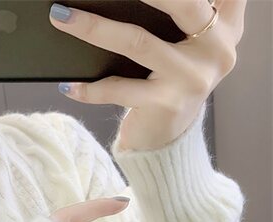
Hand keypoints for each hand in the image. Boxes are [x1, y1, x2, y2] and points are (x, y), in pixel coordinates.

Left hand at [49, 0, 246, 150]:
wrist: (167, 140)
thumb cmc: (170, 83)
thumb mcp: (190, 44)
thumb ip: (186, 12)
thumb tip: (122, 1)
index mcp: (227, 25)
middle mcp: (216, 49)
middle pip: (181, 4)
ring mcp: (191, 79)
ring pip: (138, 43)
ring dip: (94, 28)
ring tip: (63, 17)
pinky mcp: (165, 105)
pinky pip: (119, 90)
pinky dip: (90, 88)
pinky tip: (69, 83)